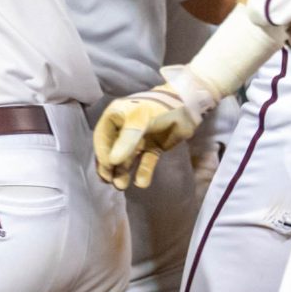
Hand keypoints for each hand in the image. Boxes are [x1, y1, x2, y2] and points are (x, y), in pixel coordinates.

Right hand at [93, 66, 222, 188]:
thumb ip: (126, 141)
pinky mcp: (154, 147)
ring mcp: (140, 138)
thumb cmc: (159, 107)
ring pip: (128, 158)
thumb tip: (112, 162)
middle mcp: (125, 128)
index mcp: (116, 116)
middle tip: (110, 182)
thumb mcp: (140, 119)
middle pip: (113, 150)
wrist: (188, 106)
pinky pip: (145, 161)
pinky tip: (141, 183)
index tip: (106, 169)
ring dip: (123, 172)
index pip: (102, 138)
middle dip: (111, 167)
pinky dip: (143, 172)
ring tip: (121, 186)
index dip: (102, 154)